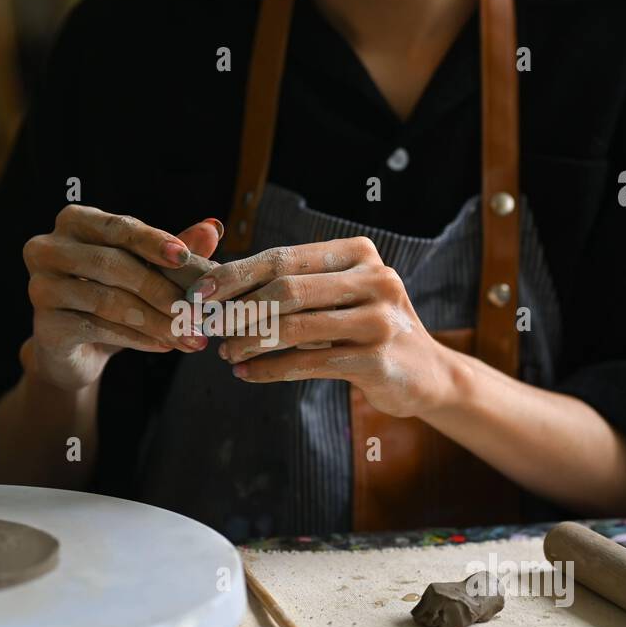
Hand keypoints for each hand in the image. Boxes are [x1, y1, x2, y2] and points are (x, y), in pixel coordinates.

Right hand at [22, 205, 222, 389]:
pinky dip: (138, 338)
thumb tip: (214, 227)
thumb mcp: (146, 270)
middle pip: (112, 264)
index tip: (186, 259)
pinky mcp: (45, 325)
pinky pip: (98, 328)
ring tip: (190, 334)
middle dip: (161, 289)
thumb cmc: (112, 296)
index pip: (118, 226)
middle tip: (198, 311)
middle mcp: (48, 248)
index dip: (153, 241)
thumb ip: (175, 250)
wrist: (77, 349)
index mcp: (74, 222)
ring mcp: (40, 286)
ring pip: (108, 300)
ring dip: (156, 320)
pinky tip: (166, 345)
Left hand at [198, 236, 457, 416]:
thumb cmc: (366, 329)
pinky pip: (308, 362)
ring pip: (295, 326)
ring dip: (250, 341)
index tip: (199, 293)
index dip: (236, 275)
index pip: (284, 257)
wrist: (426, 373)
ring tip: (225, 352)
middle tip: (206, 326)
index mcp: (358, 253)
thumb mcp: (339, 296)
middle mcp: (374, 278)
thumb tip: (221, 287)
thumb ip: (295, 286)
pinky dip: (270, 369)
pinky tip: (247, 374)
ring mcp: (379, 319)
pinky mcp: (377, 359)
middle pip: (287, 288)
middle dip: (238, 308)